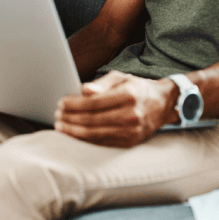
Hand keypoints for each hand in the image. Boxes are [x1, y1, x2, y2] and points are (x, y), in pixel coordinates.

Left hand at [54, 71, 178, 147]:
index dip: (74, 104)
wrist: (161, 104)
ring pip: (95, 134)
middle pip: (92, 120)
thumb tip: (84, 90)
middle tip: (57, 115)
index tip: (61, 103)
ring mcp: (132, 131)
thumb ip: (101, 83)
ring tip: (61, 126)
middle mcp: (132, 115)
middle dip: (70, 118)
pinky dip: (86, 139)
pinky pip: (102, 142)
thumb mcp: (121, 78)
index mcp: (128, 95)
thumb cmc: (136, 88)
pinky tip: (75, 134)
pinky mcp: (130, 142)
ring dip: (74, 131)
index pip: (94, 103)